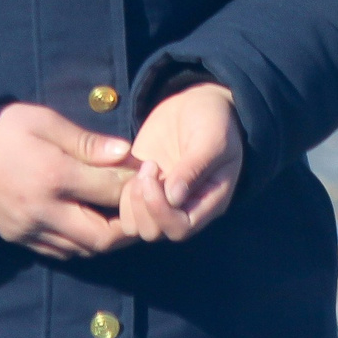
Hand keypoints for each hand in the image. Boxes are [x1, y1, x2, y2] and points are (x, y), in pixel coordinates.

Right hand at [0, 102, 138, 258]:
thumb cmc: (7, 126)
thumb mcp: (47, 121)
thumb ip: (87, 142)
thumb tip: (127, 153)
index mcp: (52, 176)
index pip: (110, 190)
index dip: (135, 183)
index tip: (147, 173)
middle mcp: (41, 211)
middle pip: (101, 237)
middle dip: (127, 224)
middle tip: (138, 203)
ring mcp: (27, 230)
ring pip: (82, 250)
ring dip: (105, 235)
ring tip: (116, 212)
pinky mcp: (17, 239)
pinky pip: (60, 252)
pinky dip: (80, 242)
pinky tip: (86, 221)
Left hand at [118, 82, 242, 242]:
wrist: (201, 105)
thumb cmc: (215, 122)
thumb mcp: (212, 140)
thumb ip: (194, 168)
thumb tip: (174, 197)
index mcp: (207, 203)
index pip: (180, 228)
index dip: (161, 212)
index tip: (154, 177)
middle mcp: (183, 208)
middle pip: (154, 231)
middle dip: (143, 204)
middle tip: (148, 168)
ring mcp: (161, 198)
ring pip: (135, 225)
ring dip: (131, 201)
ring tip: (142, 169)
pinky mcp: (143, 186)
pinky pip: (125, 206)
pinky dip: (122, 193)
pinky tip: (133, 168)